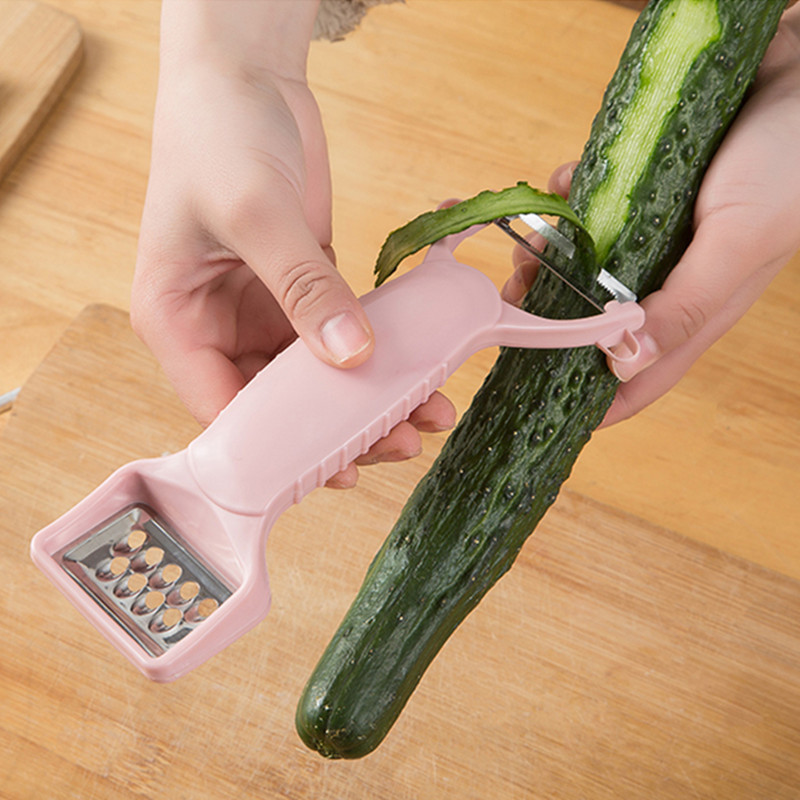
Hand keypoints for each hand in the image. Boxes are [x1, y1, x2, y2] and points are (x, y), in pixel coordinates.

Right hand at [132, 0, 453, 486]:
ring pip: (315, 379)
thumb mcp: (255, 213)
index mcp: (176, 322)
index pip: (221, 409)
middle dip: (337, 430)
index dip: (277, 448)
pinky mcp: (302, 291)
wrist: (243, 74)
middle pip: (277, 404)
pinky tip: (416, 372)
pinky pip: (339, 339)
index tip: (336, 468)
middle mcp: (216, 327)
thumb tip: (352, 357)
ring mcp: (261, 311)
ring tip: (423, 416)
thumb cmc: (217, 133)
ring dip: (366, 399)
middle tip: (397, 444)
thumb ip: (303, 290)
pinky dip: (375, 358)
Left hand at [504, 5, 799, 425]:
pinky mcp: (640, 192)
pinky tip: (557, 187)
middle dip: (550, 316)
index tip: (534, 402)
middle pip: (596, 320)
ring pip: (583, 264)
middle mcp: (670, 279)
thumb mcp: (739, 243)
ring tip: (526, 242)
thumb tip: (624, 367)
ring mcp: (652, 235)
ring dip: (547, 255)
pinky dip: (565, 200)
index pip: (638, 375)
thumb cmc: (787, 161)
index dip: (590, 399)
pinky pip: (588, 206)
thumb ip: (685, 308)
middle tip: (514, 299)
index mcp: (696, 308)